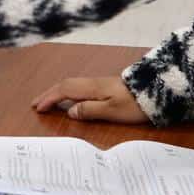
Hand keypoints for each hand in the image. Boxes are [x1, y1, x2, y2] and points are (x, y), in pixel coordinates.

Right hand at [31, 75, 146, 124]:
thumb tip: (70, 111)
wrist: (158, 92)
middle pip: (66, 85)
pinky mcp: (108, 86)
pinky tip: (71, 99)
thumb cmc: (135, 104)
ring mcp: (101, 83)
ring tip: (48, 101)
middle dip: (49, 93)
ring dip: (58, 92)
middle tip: (35, 103)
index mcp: (92, 88)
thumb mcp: (112, 111)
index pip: (64, 90)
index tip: (37, 108)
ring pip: (73, 85)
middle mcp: (94, 83)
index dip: (50, 98)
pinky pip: (80, 87)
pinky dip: (68, 92)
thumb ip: (90, 110)